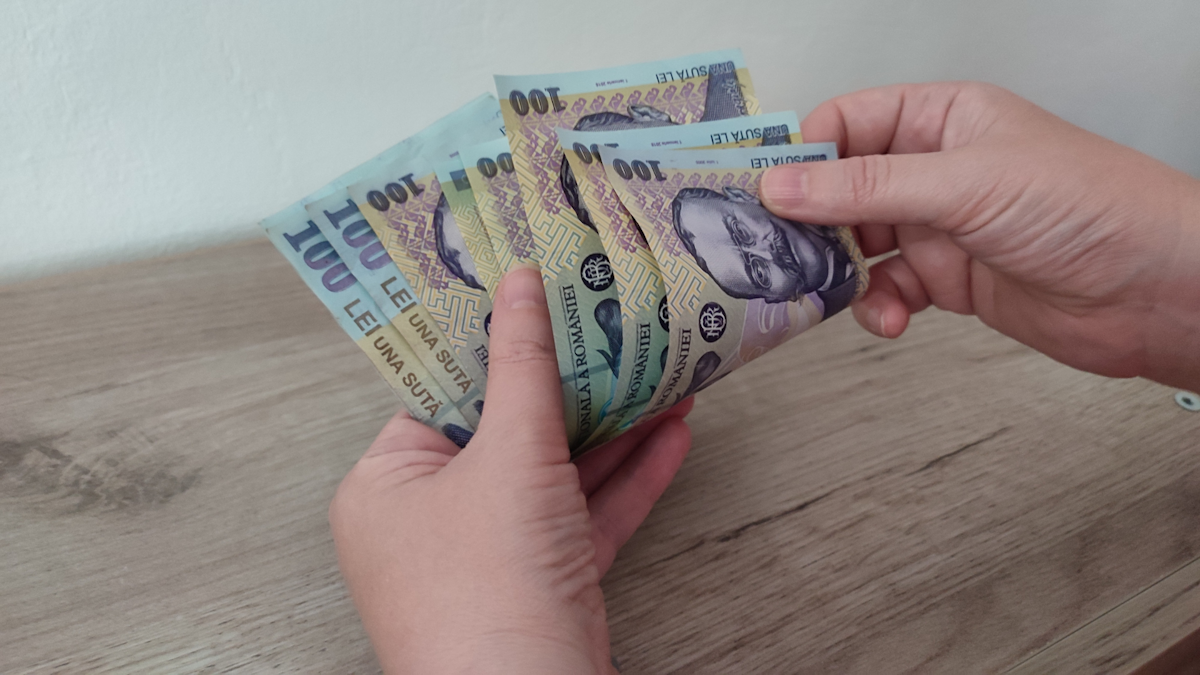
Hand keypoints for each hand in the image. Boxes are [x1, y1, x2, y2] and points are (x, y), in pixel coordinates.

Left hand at [329, 267, 693, 674]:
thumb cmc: (486, 588)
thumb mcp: (509, 454)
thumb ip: (522, 365)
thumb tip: (520, 286)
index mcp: (389, 482)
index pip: (442, 392)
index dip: (491, 342)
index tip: (531, 294)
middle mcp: (432, 517)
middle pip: (507, 428)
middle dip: (569, 385)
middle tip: (607, 327)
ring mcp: (491, 552)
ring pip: (555, 473)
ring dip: (613, 428)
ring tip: (659, 373)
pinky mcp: (543, 580)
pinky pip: (584, 516)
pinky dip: (627, 479)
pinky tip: (669, 436)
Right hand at [760, 82, 1199, 389]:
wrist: (1155, 290)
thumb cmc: (1090, 207)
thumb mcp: (963, 184)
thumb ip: (865, 189)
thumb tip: (783, 185)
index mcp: (941, 118)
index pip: (847, 123)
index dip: (801, 154)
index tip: (761, 191)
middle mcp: (936, 167)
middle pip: (843, 187)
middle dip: (811, 221)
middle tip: (777, 250)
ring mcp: (941, 225)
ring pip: (859, 244)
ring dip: (842, 272)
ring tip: (830, 289)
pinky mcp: (950, 278)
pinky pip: (888, 290)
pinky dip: (879, 308)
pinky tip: (890, 319)